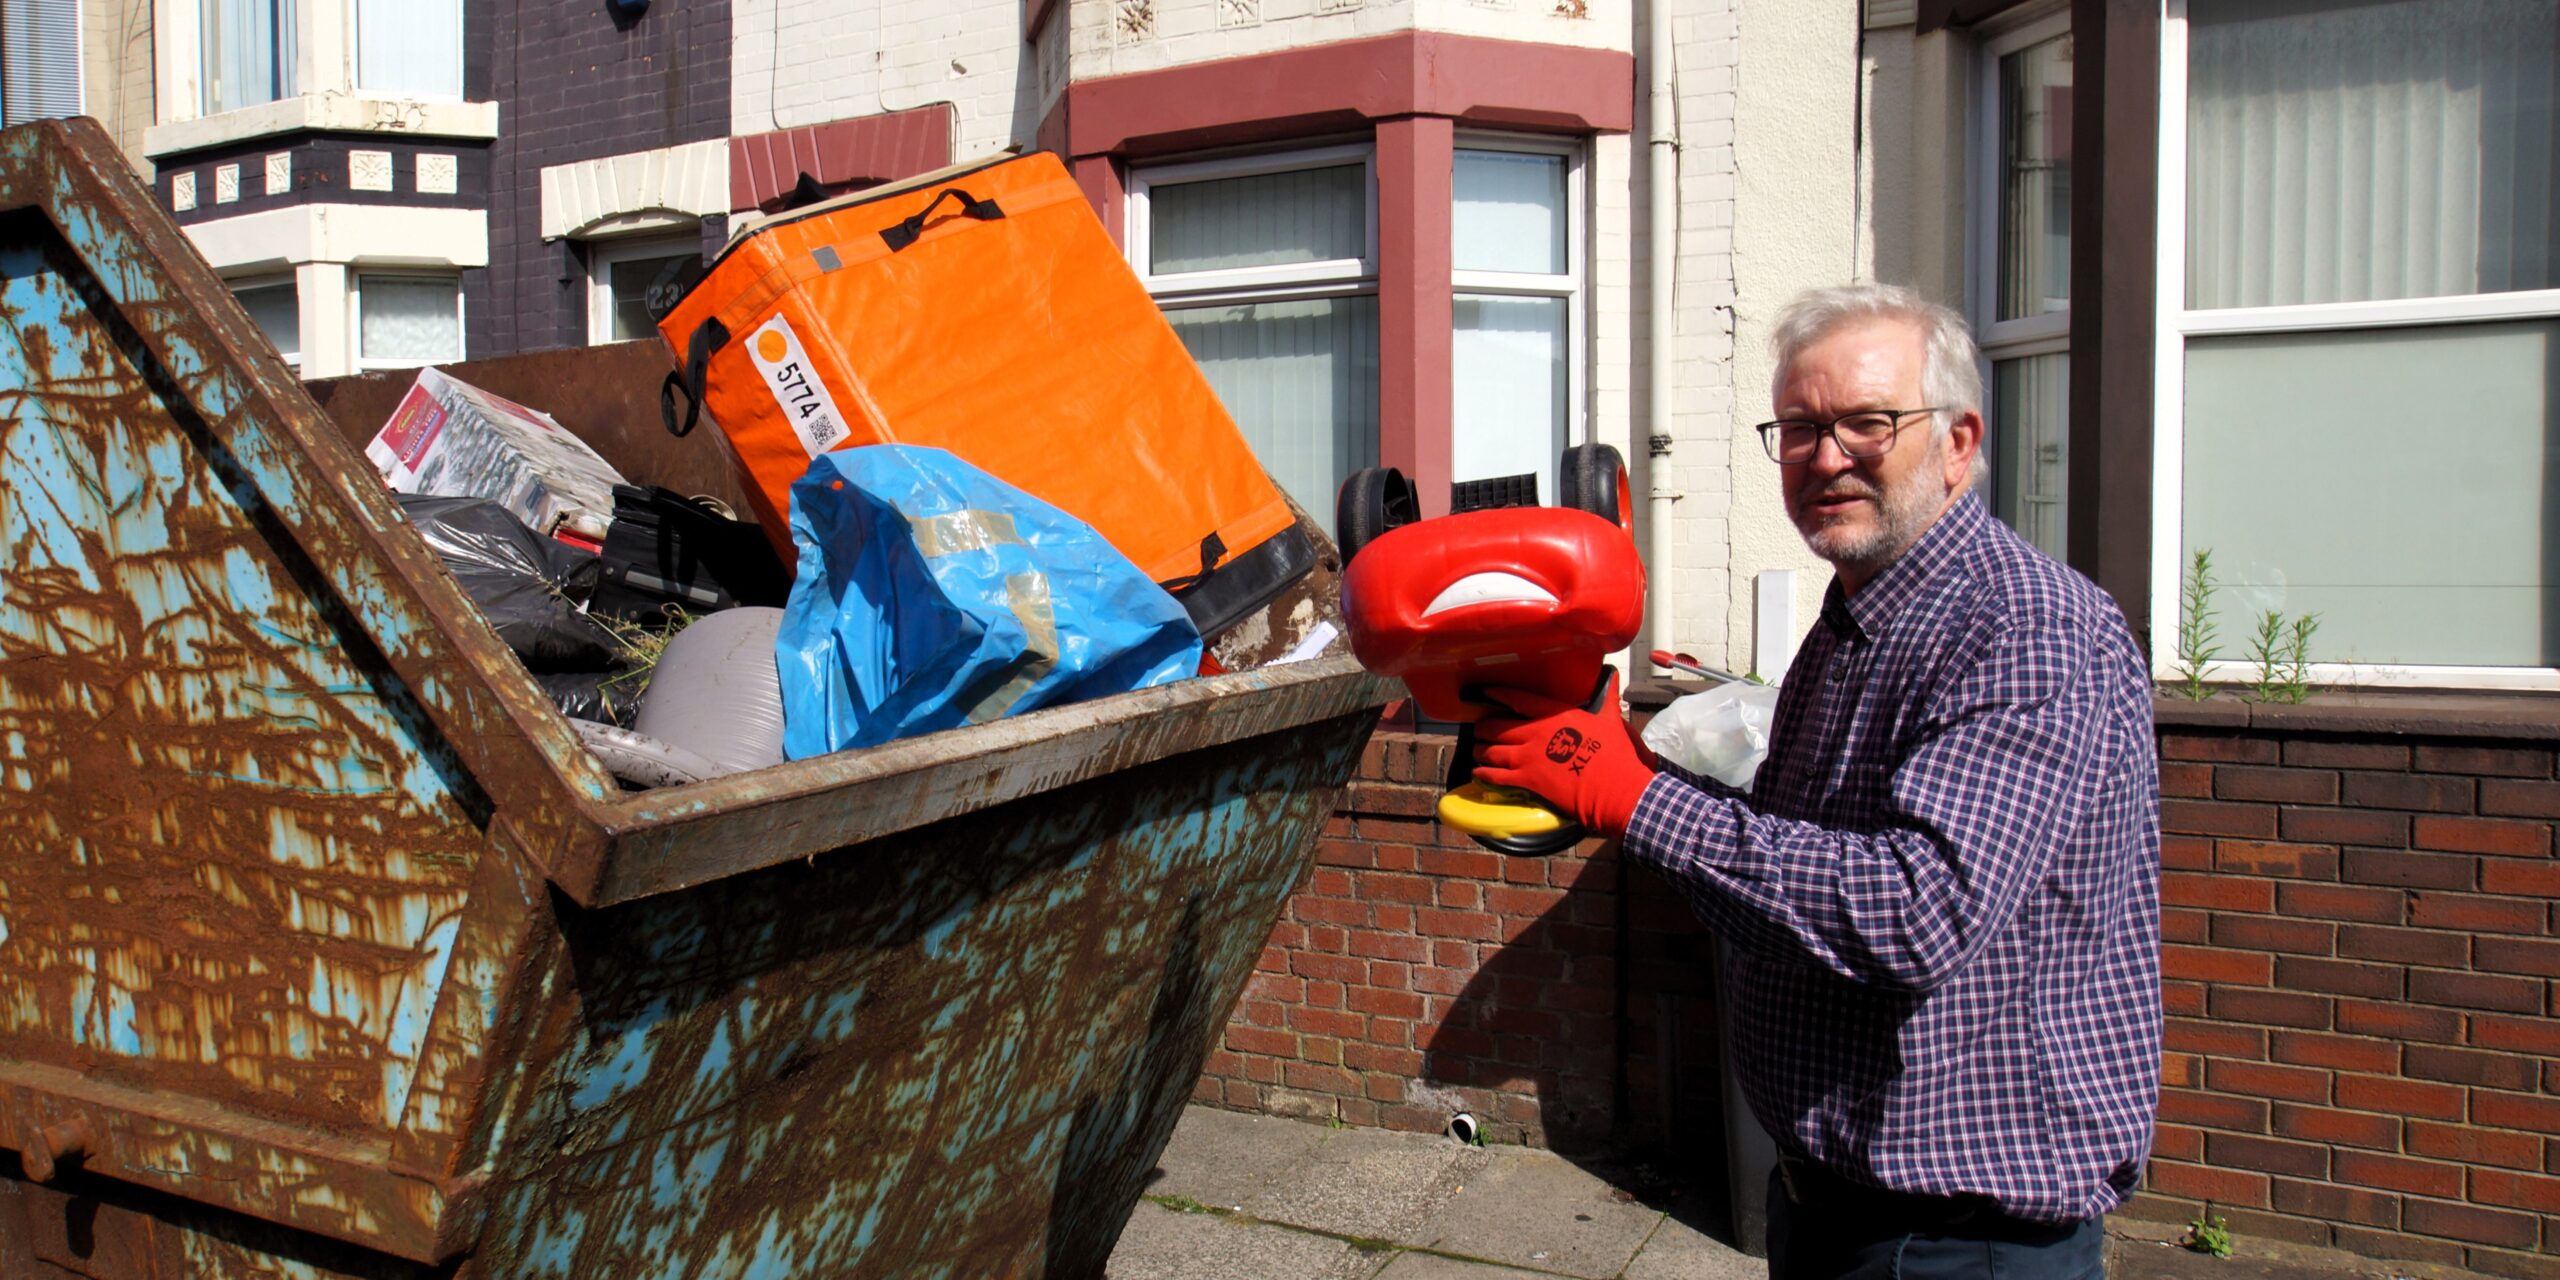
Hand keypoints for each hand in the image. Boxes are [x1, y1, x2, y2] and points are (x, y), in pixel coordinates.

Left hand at [1472, 679, 1656, 837]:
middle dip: (1484, 728)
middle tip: (1480, 730)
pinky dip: (1484, 774)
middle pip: (1498, 726)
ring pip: (1492, 751)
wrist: (1613, 787)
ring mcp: (1528, 757)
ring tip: (1477, 751)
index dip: (1499, 695)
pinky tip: (1478, 773)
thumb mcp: (1610, 720)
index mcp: (1555, 715)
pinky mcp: (1527, 780)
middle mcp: (1536, 732)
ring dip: (1481, 750)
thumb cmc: (1615, 754)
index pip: (1519, 699)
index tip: (1487, 692)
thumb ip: (1607, 699)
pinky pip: (1496, 776)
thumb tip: (1613, 678)